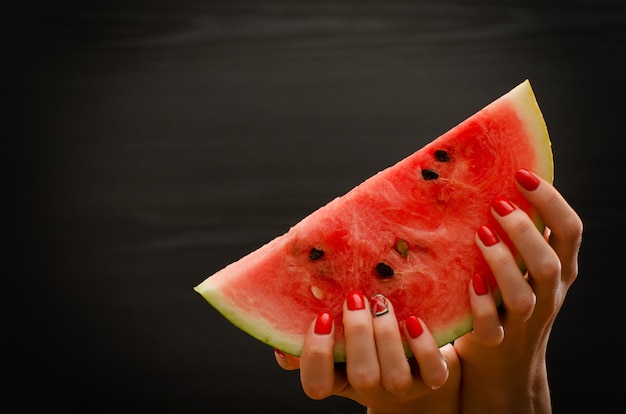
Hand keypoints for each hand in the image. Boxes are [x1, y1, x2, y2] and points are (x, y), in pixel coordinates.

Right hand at [275, 291, 460, 413]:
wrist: (416, 371)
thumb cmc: (366, 343)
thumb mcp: (338, 340)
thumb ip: (317, 331)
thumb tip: (290, 323)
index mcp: (339, 378)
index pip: (316, 384)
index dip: (316, 355)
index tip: (322, 318)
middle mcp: (369, 387)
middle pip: (361, 376)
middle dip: (358, 335)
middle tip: (356, 298)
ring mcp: (402, 387)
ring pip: (394, 376)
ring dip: (387, 336)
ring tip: (381, 302)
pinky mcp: (433, 380)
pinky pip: (431, 371)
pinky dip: (424, 346)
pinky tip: (415, 319)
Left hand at [454, 169, 582, 412]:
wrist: (503, 363)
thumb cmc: (509, 298)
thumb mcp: (525, 266)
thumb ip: (521, 235)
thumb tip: (494, 181)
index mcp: (559, 270)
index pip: (569, 231)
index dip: (551, 201)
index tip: (522, 174)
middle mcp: (547, 294)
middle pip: (548, 262)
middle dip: (525, 231)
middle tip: (497, 205)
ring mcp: (523, 320)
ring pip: (524, 294)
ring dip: (503, 262)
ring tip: (481, 234)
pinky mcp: (495, 340)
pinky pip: (492, 325)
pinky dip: (482, 303)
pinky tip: (469, 280)